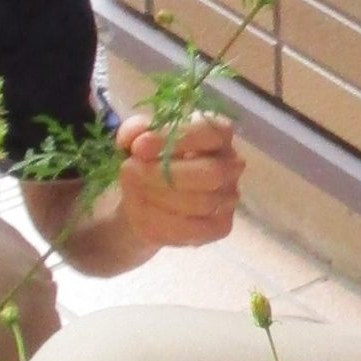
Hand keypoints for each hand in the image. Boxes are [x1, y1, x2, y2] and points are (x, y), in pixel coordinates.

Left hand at [114, 112, 241, 250]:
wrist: (146, 197)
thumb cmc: (149, 159)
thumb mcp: (137, 136)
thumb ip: (136, 130)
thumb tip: (135, 141)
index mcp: (218, 134)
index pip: (210, 132)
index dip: (176, 139)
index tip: (139, 147)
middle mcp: (231, 165)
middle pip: (210, 173)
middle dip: (164, 175)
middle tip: (129, 172)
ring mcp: (229, 198)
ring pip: (200, 203)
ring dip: (157, 198)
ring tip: (131, 191)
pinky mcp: (221, 226)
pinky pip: (194, 230)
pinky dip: (162, 223)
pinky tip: (142, 213)